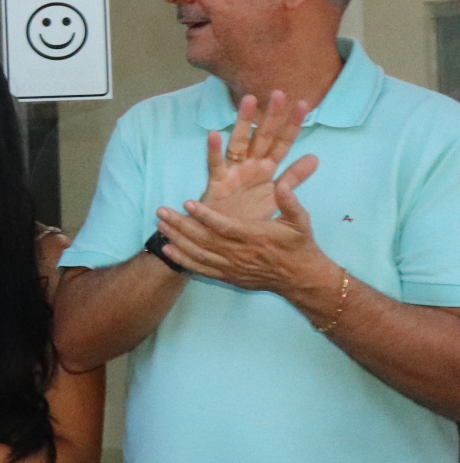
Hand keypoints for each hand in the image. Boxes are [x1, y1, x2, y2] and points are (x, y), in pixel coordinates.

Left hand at [157, 156, 330, 294]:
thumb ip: (290, 201)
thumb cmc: (300, 246)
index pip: (225, 226)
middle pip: (204, 239)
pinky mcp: (228, 276)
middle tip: (161, 211)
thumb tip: (283, 183)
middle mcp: (240, 253)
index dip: (205, 215)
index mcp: (255, 237)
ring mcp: (232, 267)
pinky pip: (201, 268)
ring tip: (160, 226)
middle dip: (181, 224)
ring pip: (199, 253)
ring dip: (177, 239)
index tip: (188, 203)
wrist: (301, 279)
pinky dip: (183, 260)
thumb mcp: (300, 221)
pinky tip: (168, 250)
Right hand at [200, 90, 313, 220]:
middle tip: (279, 93)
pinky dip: (214, 150)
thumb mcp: (277, 196)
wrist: (226, 238)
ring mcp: (233, 171)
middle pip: (263, 136)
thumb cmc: (249, 215)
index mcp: (267, 168)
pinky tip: (214, 133)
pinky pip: (215, 164)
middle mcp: (251, 165)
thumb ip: (294, 177)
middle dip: (271, 116)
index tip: (304, 104)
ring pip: (239, 142)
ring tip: (249, 101)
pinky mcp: (217, 182)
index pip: (283, 143)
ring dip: (244, 122)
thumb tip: (316, 157)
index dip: (293, 125)